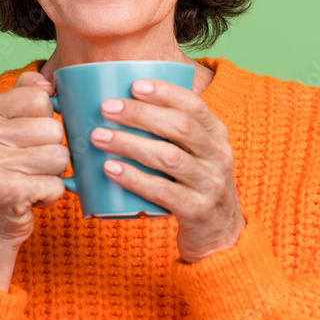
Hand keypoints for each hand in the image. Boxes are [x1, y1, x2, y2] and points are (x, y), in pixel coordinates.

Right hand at [0, 71, 69, 251]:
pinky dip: (50, 195)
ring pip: (60, 155)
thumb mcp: (6, 127)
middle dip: (52, 149)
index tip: (26, 138)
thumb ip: (24, 95)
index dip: (44, 120)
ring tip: (30, 180)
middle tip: (29, 165)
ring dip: (53, 173)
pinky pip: (57, 184)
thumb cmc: (6, 171)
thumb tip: (47, 80)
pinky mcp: (7, 191)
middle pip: (54, 127)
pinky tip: (30, 198)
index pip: (40, 98)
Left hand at [89, 79, 245, 263]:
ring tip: (99, 136)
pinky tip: (111, 169)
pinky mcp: (198, 211)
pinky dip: (134, 178)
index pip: (194, 104)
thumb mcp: (195, 153)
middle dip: (140, 114)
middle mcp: (218, 156)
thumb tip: (117, 103)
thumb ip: (169, 130)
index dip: (164, 92)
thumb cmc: (193, 184)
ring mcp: (211, 184)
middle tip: (106, 108)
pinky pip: (163, 191)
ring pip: (168, 157)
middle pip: (179, 126)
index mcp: (217, 134)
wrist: (220, 235)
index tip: (133, 84)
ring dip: (130, 144)